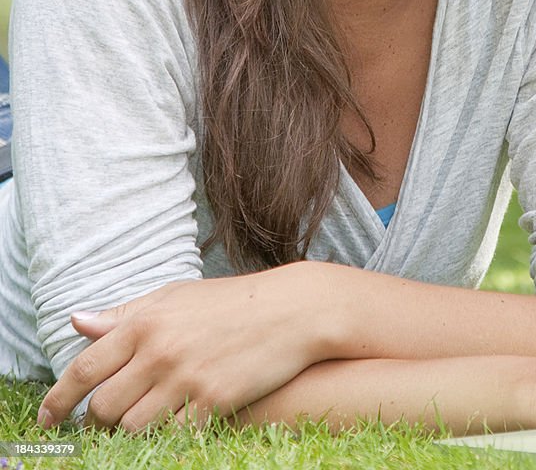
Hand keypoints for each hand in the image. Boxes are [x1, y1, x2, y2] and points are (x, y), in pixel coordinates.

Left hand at [37, 264, 325, 432]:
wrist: (294, 310)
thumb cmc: (233, 302)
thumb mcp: (177, 296)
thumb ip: (126, 313)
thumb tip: (77, 322)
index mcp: (147, 322)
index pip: (84, 368)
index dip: (58, 399)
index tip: (47, 417)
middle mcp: (161, 350)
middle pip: (104, 406)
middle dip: (99, 420)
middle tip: (106, 420)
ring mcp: (187, 378)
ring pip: (132, 427)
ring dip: (130, 430)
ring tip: (141, 421)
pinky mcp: (213, 402)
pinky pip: (172, 435)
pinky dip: (168, 435)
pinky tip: (176, 423)